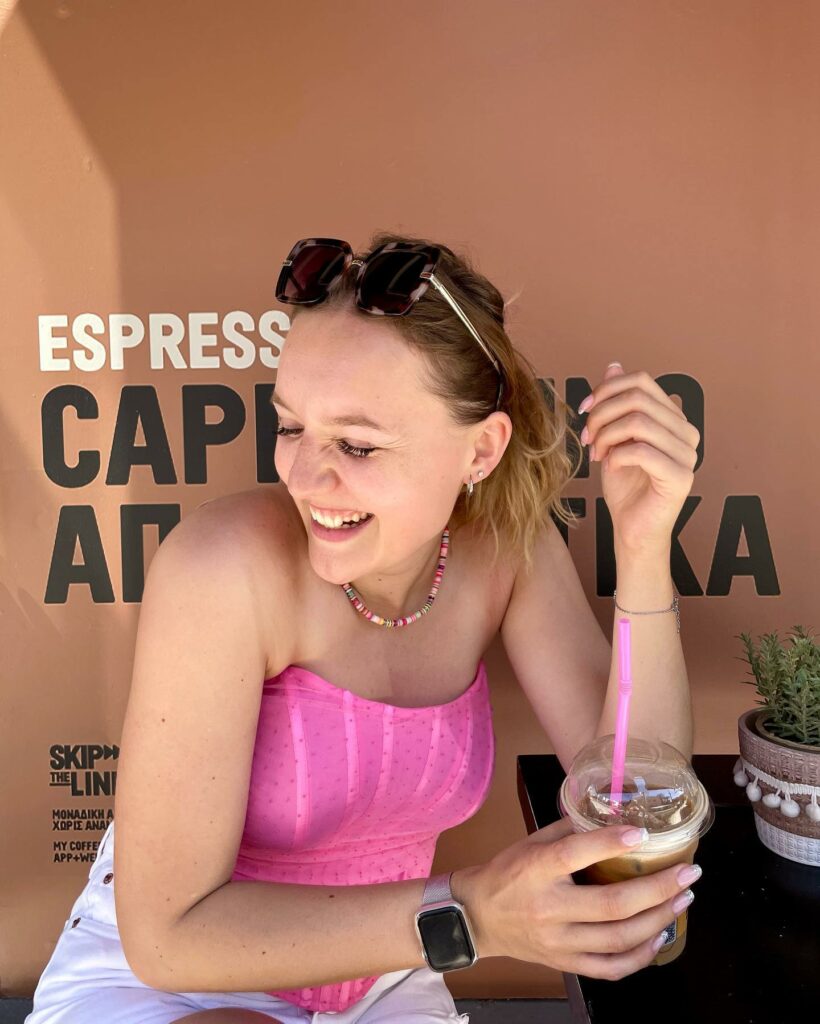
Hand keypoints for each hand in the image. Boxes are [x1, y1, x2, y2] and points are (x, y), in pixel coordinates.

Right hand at [452, 817, 700, 980]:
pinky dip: (641, 957)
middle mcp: (549, 908)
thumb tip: (614, 817)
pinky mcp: (564, 963)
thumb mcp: (531, 843)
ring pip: (618, 939)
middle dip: (658, 890)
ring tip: (683, 899)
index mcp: (536, 870)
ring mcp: (558, 941)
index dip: (610, 843)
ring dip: (658, 920)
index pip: (575, 855)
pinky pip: (610, 968)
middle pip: (611, 905)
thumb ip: (570, 832)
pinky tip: (660, 937)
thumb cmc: (507, 872)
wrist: (477, 917)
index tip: (643, 833)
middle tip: (689, 873)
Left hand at [578, 363, 699, 554]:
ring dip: (606, 436)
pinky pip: (641, 451)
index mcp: (674, 418)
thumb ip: (617, 403)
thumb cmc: (625, 485)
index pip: (641, 382)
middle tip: (587, 437)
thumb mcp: (613, 437)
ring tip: (596, 454)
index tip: (583, 410)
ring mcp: (688, 455)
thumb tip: (614, 364)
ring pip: (638, 422)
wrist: (632, 529)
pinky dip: (616, 456)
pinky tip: (609, 467)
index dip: (606, 390)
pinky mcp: (681, 478)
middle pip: (637, 398)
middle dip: (602, 414)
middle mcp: (687, 432)